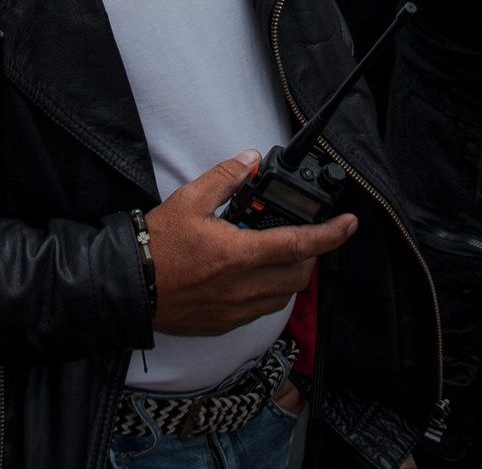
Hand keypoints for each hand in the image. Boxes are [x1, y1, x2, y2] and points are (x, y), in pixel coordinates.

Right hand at [145, 153, 355, 336]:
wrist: (131, 286)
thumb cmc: (158, 246)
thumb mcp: (189, 200)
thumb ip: (225, 177)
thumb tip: (250, 159)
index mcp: (239, 253)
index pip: (299, 244)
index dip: (331, 235)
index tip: (349, 224)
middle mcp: (244, 286)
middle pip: (299, 273)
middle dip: (307, 253)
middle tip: (295, 234)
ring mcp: (238, 309)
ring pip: (284, 294)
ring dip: (288, 273)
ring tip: (270, 253)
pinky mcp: (228, 323)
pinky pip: (263, 309)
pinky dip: (268, 291)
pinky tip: (249, 275)